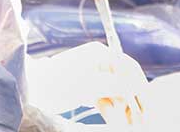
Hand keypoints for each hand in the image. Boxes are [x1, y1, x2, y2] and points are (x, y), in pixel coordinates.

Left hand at [26, 43, 147, 117]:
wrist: (32, 90)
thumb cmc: (58, 82)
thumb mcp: (89, 85)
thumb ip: (115, 85)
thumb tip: (134, 87)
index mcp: (100, 53)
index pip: (128, 67)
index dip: (140, 85)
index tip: (147, 103)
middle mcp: (99, 63)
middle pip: (125, 81)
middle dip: (133, 101)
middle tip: (141, 120)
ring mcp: (94, 76)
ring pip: (117, 93)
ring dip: (124, 109)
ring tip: (128, 125)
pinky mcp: (87, 89)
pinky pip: (106, 100)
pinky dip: (112, 111)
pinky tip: (116, 122)